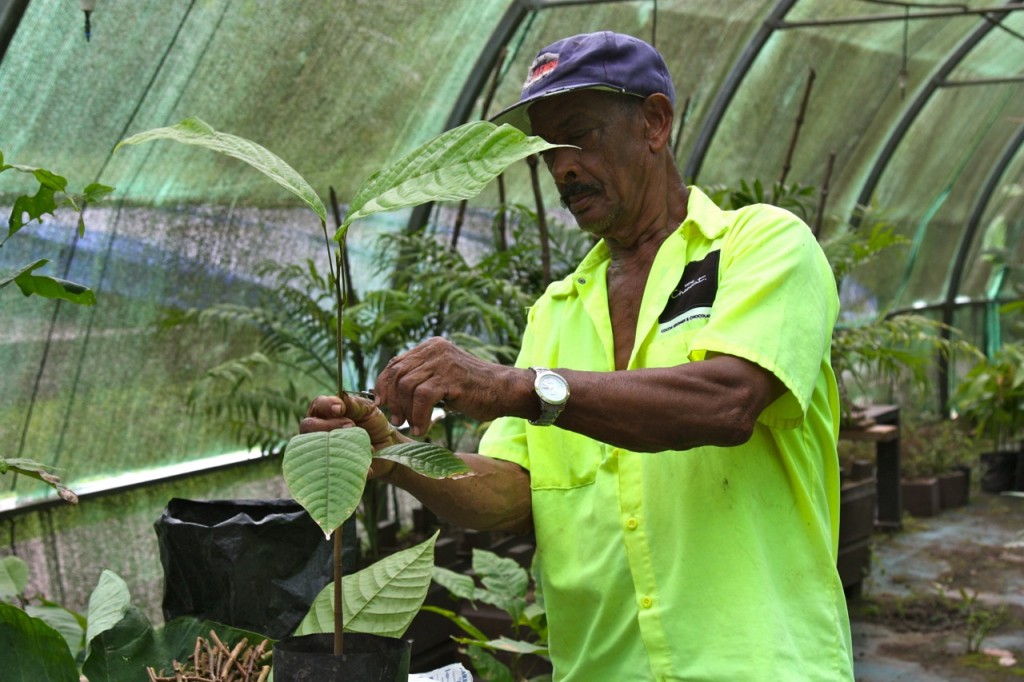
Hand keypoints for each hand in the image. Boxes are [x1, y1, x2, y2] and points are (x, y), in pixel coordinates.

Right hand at [300, 394, 403, 477]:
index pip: (317, 405)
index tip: (340, 408)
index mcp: (326, 412)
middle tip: (351, 426)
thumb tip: (342, 397)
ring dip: (333, 443)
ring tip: (355, 443)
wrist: (386, 448)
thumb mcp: (368, 409)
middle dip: (329, 425)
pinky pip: (324, 465)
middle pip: (308, 425)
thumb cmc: (373, 424)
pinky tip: (358, 460)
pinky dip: (342, 462)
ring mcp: (319, 449)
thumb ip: (354, 404)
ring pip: (311, 445)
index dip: (326, 405)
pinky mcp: (325, 466)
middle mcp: (317, 430)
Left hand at [375, 337, 515, 434]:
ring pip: (406, 386)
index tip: (381, 404)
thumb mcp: (443, 376)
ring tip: (410, 425)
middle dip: (392, 400)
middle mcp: (435, 350)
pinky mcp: (450, 378)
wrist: (504, 390)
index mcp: (431, 347)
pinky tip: (423, 428)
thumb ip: (422, 377)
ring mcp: (443, 362)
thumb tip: (391, 393)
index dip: (383, 384)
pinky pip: (422, 398)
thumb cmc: (474, 389)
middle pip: (397, 374)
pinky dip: (419, 416)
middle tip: (397, 419)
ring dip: (405, 410)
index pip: (395, 363)